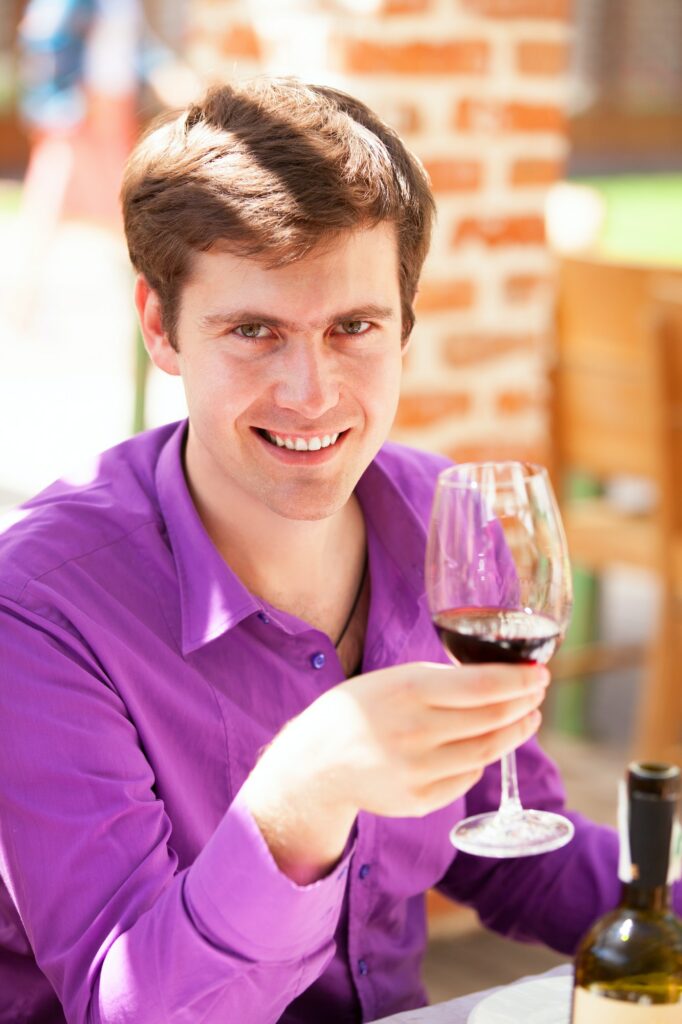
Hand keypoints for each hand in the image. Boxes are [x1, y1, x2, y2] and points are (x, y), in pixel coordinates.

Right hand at [240, 661, 547, 882]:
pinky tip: (483, 745)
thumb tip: (494, 678)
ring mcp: (418, 770)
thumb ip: (437, 679)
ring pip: (486, 751)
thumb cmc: (356, 711)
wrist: (315, 765)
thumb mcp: (390, 679)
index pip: (481, 685)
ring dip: (514, 733)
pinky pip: (466, 776)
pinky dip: (480, 759)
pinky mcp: (419, 799)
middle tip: (537, 693)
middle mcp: (414, 731)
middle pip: (491, 719)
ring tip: (526, 718)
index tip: (540, 673)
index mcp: (407, 691)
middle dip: (522, 703)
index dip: (518, 680)